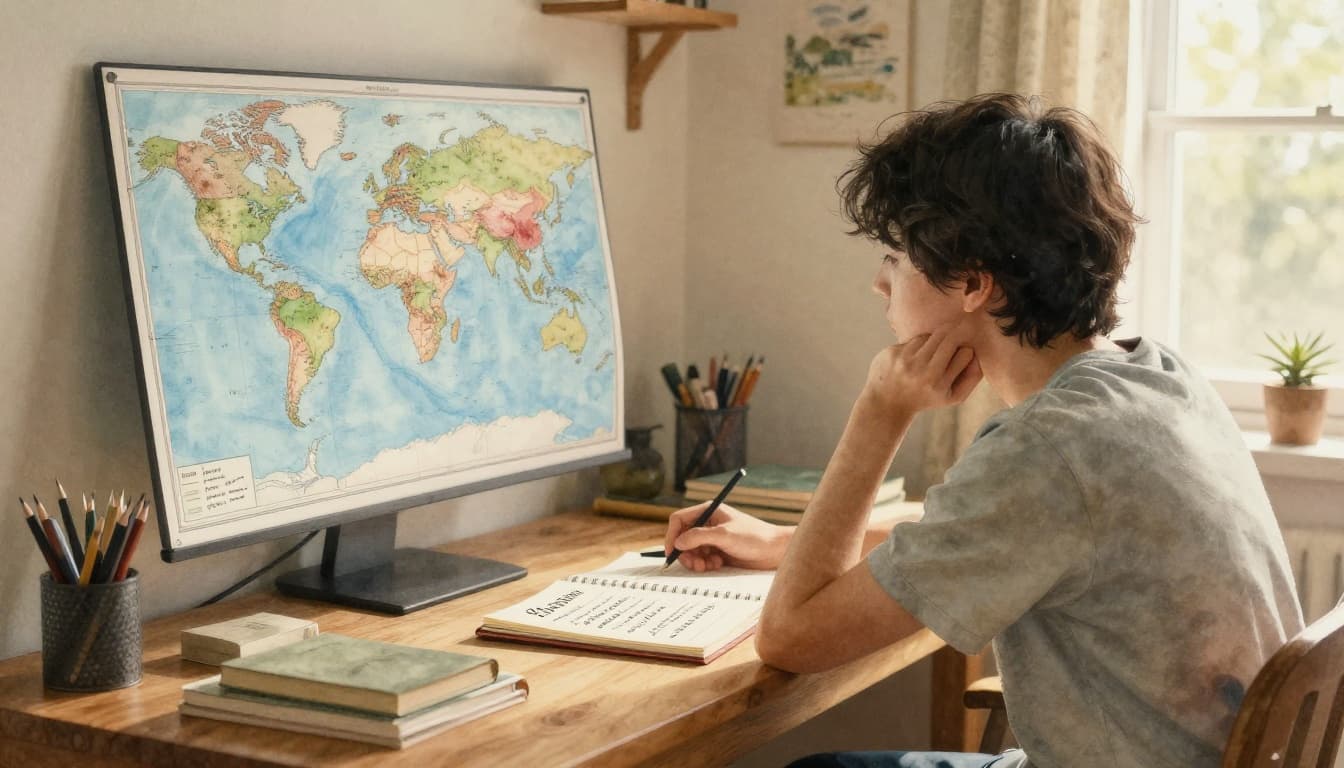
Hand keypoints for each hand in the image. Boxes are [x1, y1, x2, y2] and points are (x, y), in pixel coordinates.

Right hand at [662, 502, 792, 571]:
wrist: (775, 551)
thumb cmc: (754, 537)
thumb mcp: (724, 535)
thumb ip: (698, 537)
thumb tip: (677, 542)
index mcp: (708, 511)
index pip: (679, 520)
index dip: (672, 535)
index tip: (672, 552)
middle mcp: (708, 523)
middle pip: (682, 537)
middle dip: (685, 552)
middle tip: (694, 564)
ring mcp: (713, 538)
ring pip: (691, 551)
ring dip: (695, 560)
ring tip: (707, 566)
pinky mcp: (718, 551)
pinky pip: (701, 559)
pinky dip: (705, 564)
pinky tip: (718, 565)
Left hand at [862, 323, 981, 416]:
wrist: (886, 403)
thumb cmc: (925, 398)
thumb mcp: (952, 397)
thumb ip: (972, 378)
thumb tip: (979, 354)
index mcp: (939, 385)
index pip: (965, 354)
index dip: (966, 352)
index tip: (963, 354)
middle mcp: (922, 372)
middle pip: (949, 340)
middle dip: (956, 335)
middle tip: (958, 333)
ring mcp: (905, 361)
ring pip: (931, 336)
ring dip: (936, 340)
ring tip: (933, 351)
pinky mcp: (892, 353)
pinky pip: (914, 339)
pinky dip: (919, 344)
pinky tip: (915, 357)